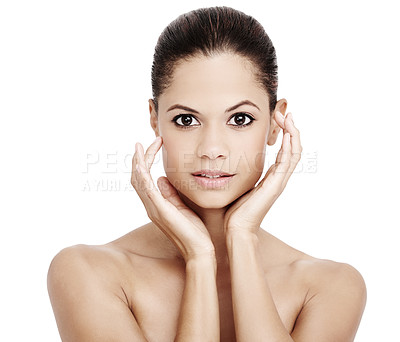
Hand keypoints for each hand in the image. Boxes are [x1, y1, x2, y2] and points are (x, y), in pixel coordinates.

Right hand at [131, 136, 214, 262]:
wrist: (200, 251)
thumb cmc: (194, 231)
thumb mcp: (183, 207)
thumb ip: (172, 194)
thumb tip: (162, 178)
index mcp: (156, 204)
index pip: (145, 178)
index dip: (147, 161)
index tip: (156, 144)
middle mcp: (151, 205)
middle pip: (137, 177)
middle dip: (141, 158)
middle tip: (145, 142)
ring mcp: (153, 208)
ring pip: (138, 181)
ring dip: (138, 162)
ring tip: (141, 146)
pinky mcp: (160, 211)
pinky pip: (146, 190)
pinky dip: (142, 175)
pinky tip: (142, 163)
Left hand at [224, 111, 302, 235]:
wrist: (236, 229)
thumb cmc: (233, 211)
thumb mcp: (237, 185)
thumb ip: (236, 173)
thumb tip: (225, 160)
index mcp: (270, 178)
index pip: (283, 151)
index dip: (284, 134)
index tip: (278, 119)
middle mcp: (278, 178)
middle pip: (292, 149)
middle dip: (290, 129)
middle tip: (285, 112)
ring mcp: (279, 182)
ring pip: (294, 152)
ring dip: (292, 133)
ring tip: (288, 116)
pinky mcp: (276, 185)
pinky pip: (288, 161)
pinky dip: (290, 145)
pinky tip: (288, 132)